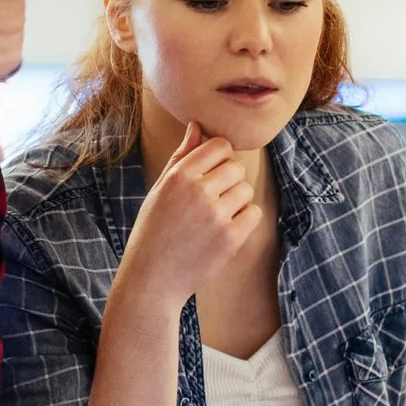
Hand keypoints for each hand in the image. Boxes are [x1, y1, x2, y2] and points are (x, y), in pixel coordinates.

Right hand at [117, 121, 259, 310]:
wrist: (151, 279)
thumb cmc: (153, 231)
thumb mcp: (160, 190)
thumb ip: (181, 156)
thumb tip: (197, 125)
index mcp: (179, 175)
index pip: (220, 145)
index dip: (219, 159)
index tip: (210, 175)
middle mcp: (198, 191)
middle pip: (235, 167)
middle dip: (228, 181)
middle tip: (211, 201)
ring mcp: (216, 215)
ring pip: (246, 190)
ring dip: (236, 202)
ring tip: (214, 218)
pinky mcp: (230, 238)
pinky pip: (254, 214)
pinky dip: (244, 220)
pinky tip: (224, 231)